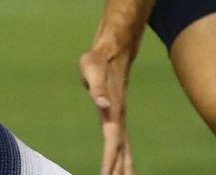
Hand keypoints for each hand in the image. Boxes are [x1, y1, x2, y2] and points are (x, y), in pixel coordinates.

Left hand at [79, 41, 134, 174]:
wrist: (112, 52)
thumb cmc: (98, 60)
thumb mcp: (91, 68)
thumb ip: (97, 87)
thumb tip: (102, 104)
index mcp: (112, 111)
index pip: (111, 141)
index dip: (109, 159)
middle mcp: (118, 118)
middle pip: (120, 151)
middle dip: (119, 170)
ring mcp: (119, 118)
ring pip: (123, 149)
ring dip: (124, 167)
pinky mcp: (116, 117)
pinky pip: (120, 143)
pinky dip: (121, 157)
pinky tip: (120, 166)